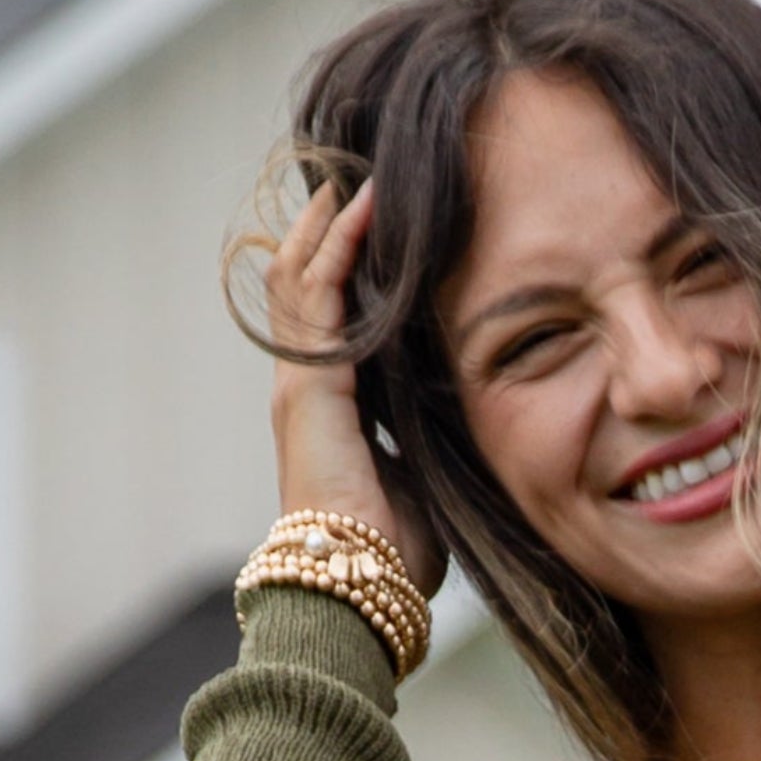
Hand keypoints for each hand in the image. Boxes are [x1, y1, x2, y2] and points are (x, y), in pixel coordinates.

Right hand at [264, 178, 445, 595]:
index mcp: (327, 409)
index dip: (348, 264)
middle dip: (330, 226)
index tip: (384, 218)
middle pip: (302, 282)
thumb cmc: (392, 558)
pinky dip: (337, 243)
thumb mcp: (419, 481)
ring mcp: (299, 383)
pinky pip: (315, 293)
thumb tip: (461, 416)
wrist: (358, 591)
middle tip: (365, 171)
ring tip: (363, 169)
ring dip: (332, 220)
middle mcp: (304, 388)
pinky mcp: (308, 384)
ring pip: (300, 275)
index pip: (327, 316)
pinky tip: (365, 203)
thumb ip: (426, 440)